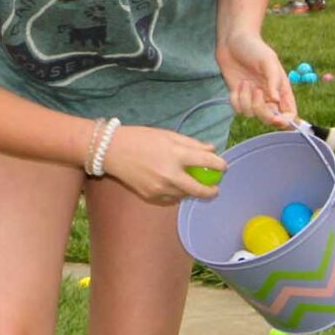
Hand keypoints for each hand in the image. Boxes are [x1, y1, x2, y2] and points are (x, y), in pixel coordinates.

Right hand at [100, 125, 226, 206]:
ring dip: (191, 191)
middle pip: (199, 189)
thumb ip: (191, 143)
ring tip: (192, 184)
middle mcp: (170, 174)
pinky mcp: (151, 196)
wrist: (112, 151)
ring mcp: (160, 188)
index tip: (223, 166)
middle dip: (211, 190)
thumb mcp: (168, 135)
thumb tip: (211, 149)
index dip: (219, 164)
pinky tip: (174, 186)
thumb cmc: (141, 138)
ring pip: (185, 195)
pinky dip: (176, 194)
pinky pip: (170, 199)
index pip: (206, 162)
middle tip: (216, 189)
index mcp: (176, 154)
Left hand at [217, 29, 296, 125]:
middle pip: (270, 119)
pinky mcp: (239, 97)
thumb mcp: (268, 60)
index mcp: (282, 90)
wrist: (233, 41)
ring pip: (251, 114)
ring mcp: (254, 98)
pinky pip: (237, 109)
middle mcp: (269, 97)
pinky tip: (237, 85)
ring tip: (244, 81)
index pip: (289, 114)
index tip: (275, 118)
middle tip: (256, 91)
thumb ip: (273, 81)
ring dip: (246, 99)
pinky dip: (235, 99)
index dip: (285, 121)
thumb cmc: (255, 48)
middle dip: (261, 109)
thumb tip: (275, 100)